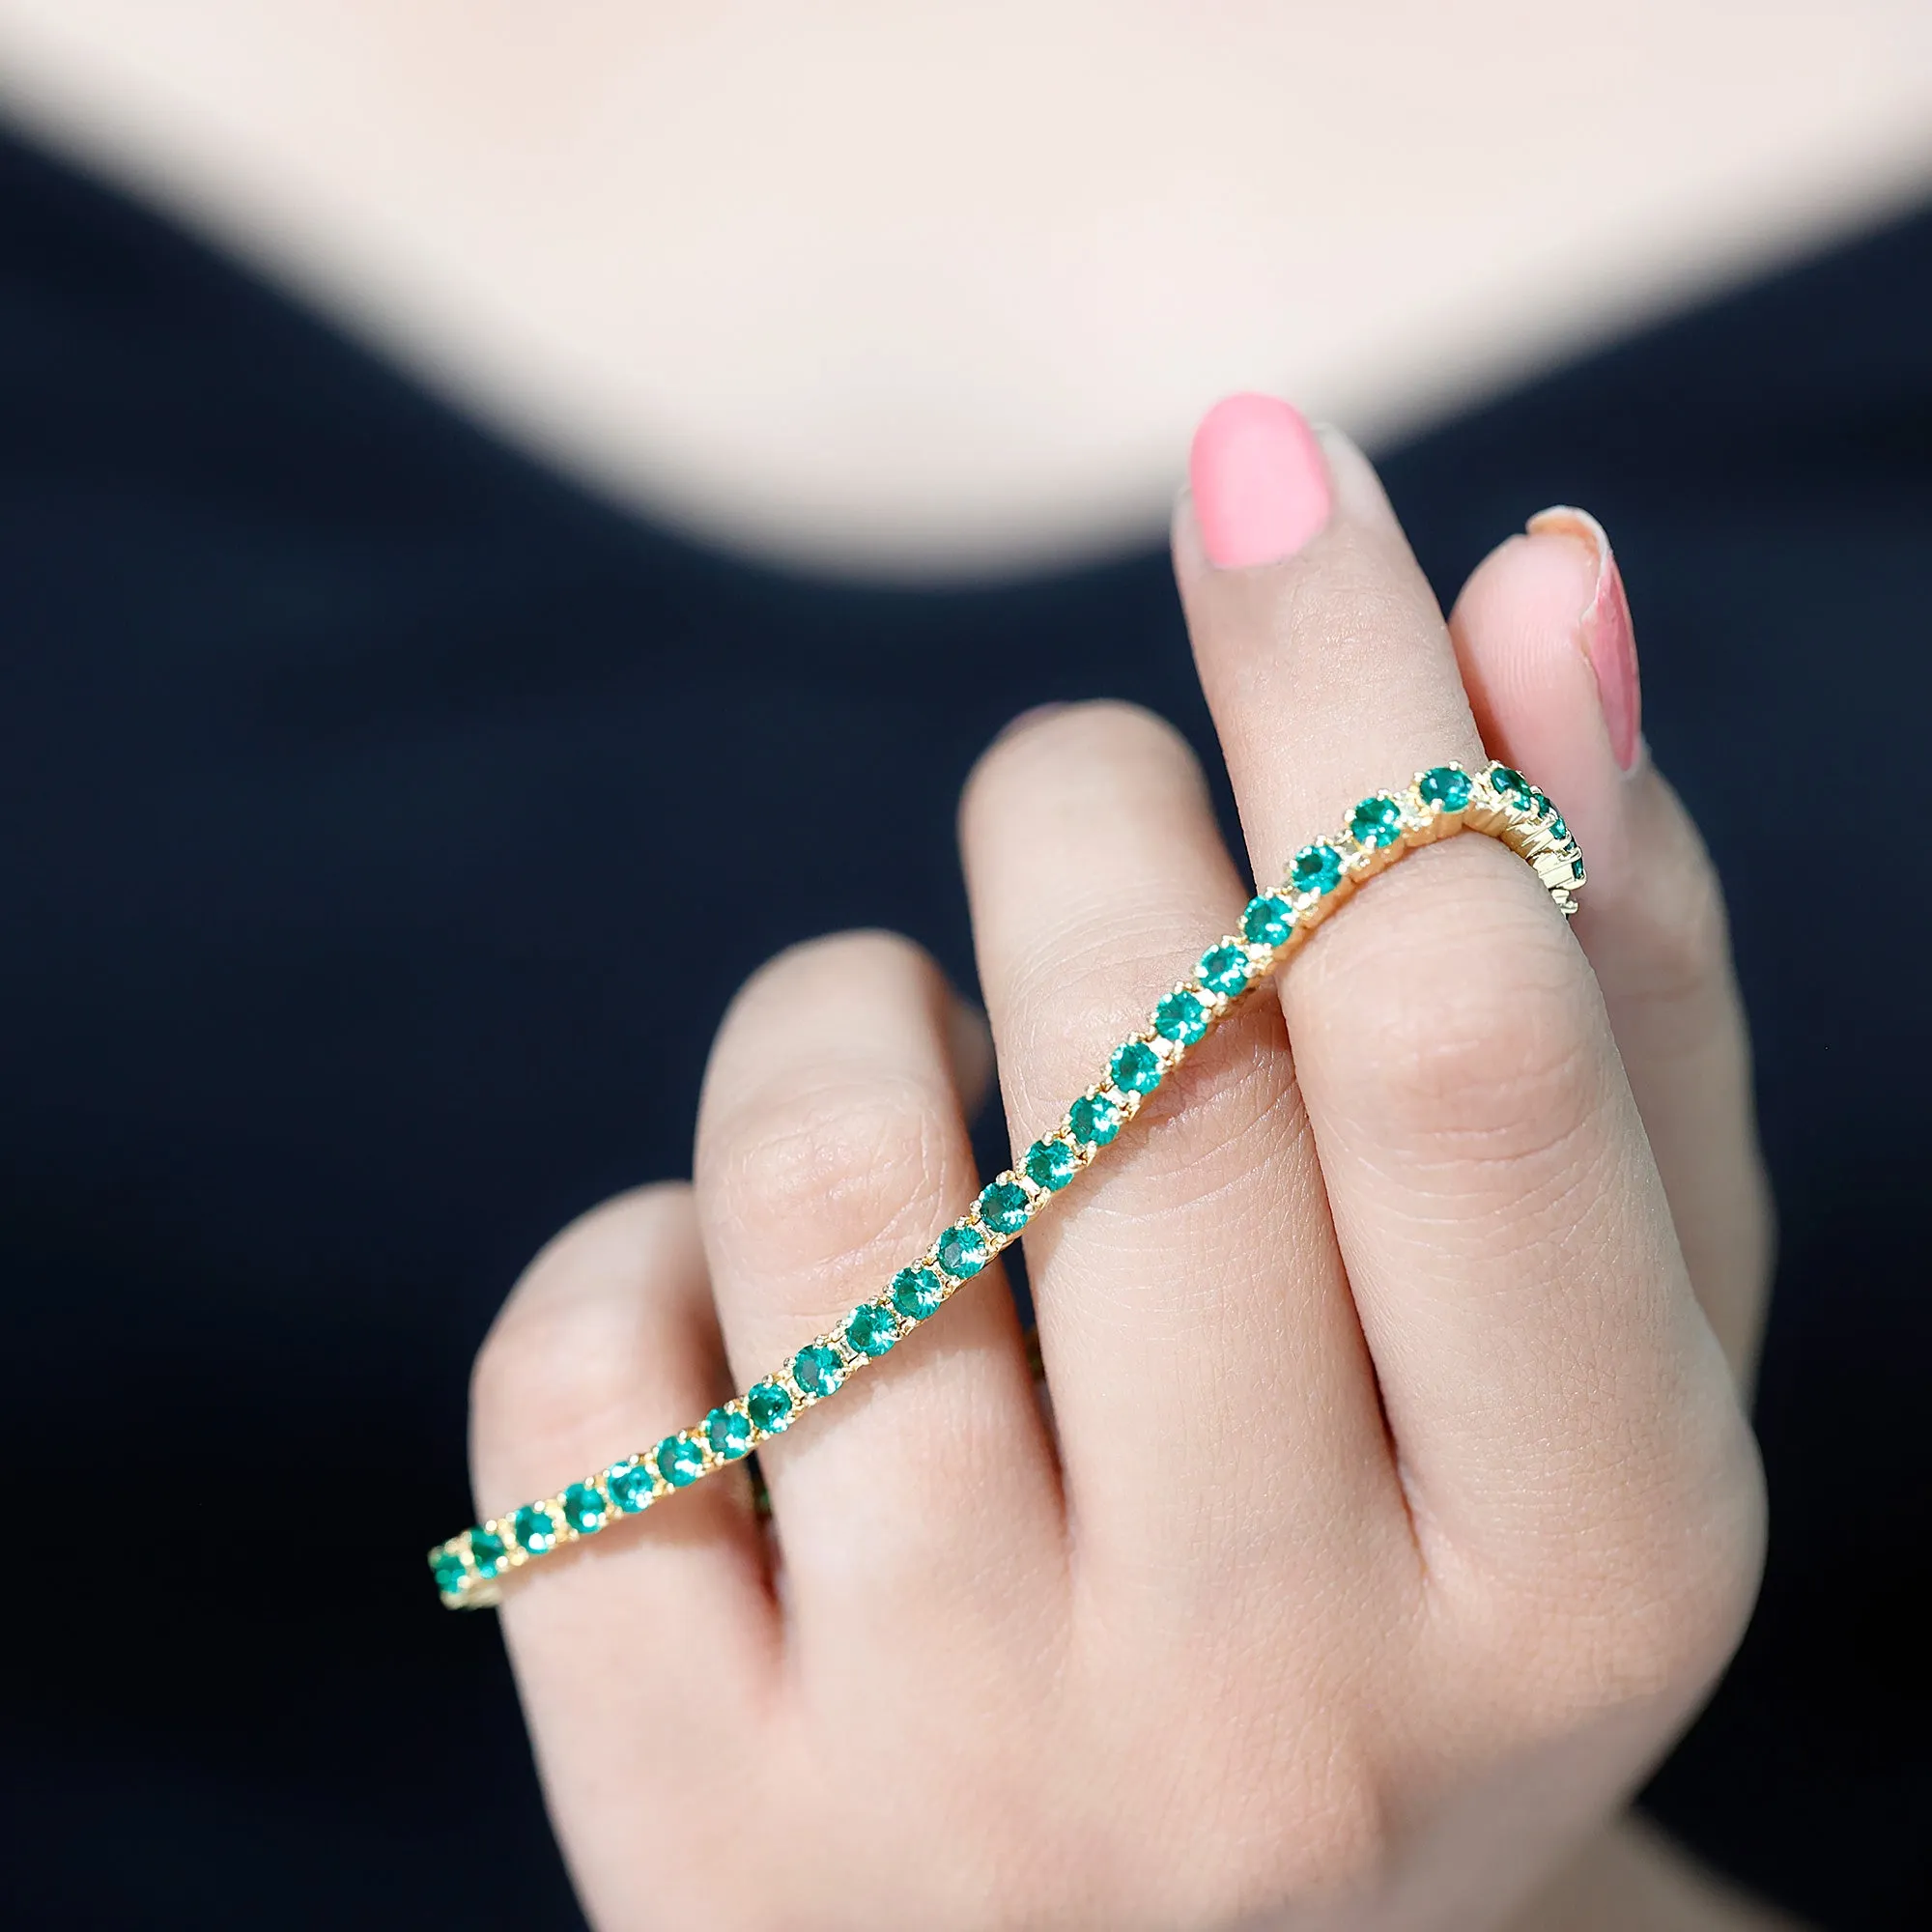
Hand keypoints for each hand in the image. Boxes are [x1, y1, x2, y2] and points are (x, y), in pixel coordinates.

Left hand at [470, 418, 1768, 1929]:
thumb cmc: (1403, 1573)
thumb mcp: (1582, 1326)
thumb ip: (1595, 971)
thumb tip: (1541, 592)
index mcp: (1577, 1576)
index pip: (1461, 1027)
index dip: (1355, 688)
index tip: (1264, 453)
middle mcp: (1280, 1716)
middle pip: (1146, 1060)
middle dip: (1085, 811)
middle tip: (1089, 811)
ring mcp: (964, 1796)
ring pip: (830, 1169)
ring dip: (854, 1010)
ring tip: (937, 1095)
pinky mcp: (689, 1826)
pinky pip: (581, 1357)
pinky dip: (655, 1246)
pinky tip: (761, 1338)